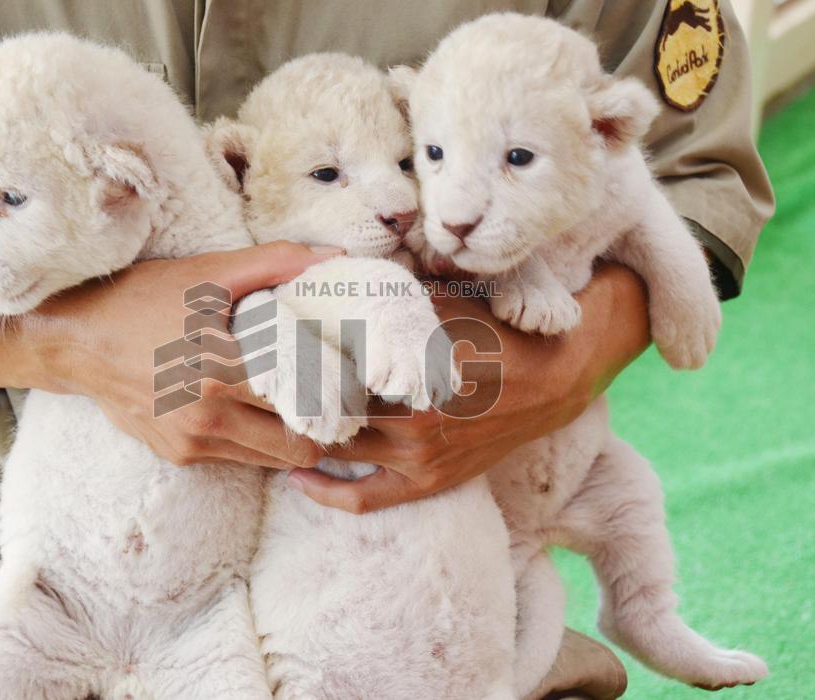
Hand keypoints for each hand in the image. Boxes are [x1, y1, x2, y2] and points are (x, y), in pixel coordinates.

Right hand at [16, 242, 343, 469]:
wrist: (77, 341)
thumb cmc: (144, 299)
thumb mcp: (208, 273)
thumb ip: (276, 263)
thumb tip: (334, 255)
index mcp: (221, 368)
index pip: (306, 398)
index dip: (340, 395)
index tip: (358, 385)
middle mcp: (207, 416)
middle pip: (299, 442)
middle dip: (326, 425)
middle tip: (340, 401)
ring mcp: (191, 441)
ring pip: (273, 459)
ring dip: (294, 438)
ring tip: (306, 408)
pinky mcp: (179, 455)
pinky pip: (240, 458)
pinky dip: (258, 442)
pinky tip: (258, 412)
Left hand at [287, 264, 650, 511]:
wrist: (554, 381)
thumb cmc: (498, 335)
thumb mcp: (448, 304)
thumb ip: (395, 298)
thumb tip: (339, 274)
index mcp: (411, 374)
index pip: (332, 369)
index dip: (295, 359)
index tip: (269, 344)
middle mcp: (410, 423)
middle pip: (327, 411)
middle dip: (292, 397)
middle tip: (259, 382)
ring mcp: (418, 459)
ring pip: (338, 450)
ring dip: (304, 436)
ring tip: (269, 418)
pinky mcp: (427, 482)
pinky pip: (365, 498)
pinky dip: (326, 492)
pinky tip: (296, 477)